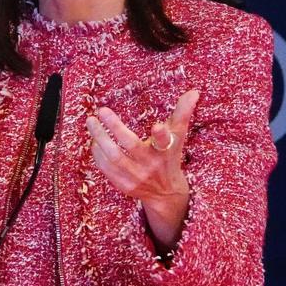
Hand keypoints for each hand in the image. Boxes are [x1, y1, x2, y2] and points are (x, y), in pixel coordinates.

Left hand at [85, 88, 200, 250]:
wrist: (165, 193)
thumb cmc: (169, 157)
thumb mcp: (178, 136)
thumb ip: (183, 113)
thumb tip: (194, 92)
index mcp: (166, 150)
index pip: (166, 142)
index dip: (161, 135)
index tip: (157, 126)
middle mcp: (152, 165)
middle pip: (131, 146)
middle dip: (115, 128)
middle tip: (101, 110)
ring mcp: (137, 176)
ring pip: (114, 157)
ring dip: (100, 138)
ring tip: (91, 122)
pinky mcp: (124, 185)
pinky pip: (106, 168)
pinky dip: (98, 153)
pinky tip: (95, 140)